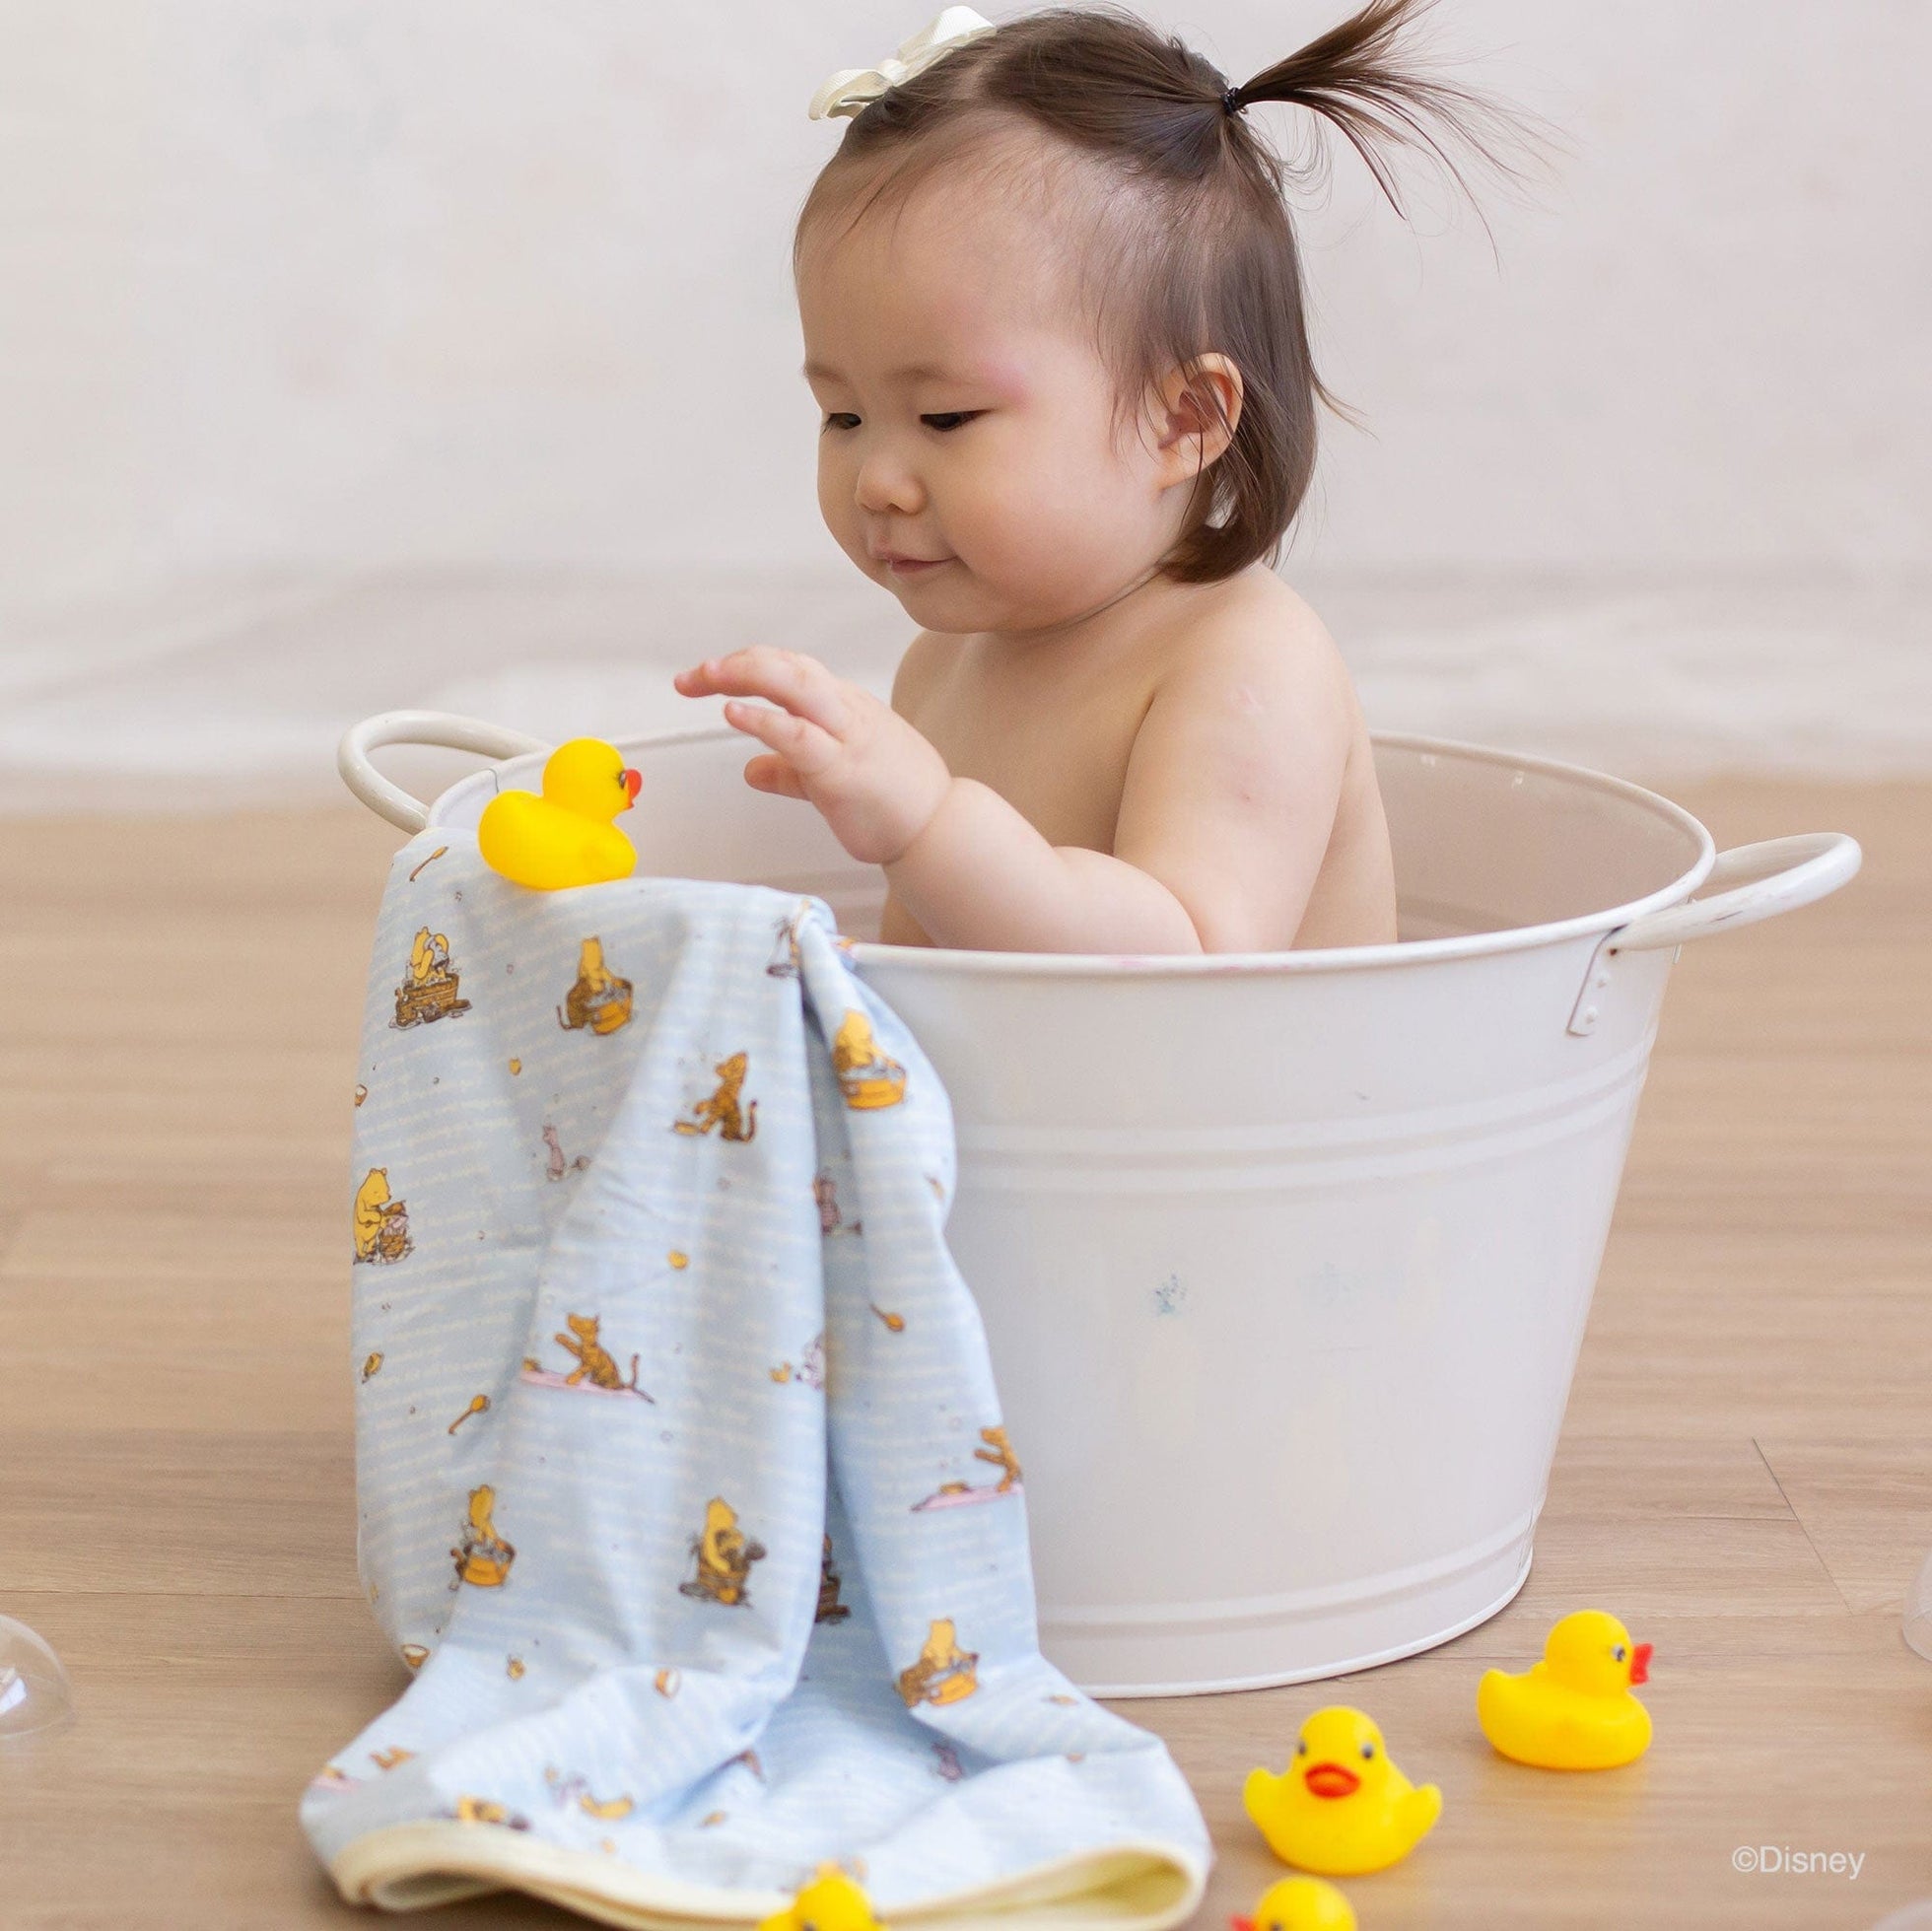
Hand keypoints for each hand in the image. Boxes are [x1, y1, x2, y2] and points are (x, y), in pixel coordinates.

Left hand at [674, 647, 951, 865]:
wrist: (940, 830)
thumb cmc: (895, 803)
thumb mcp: (832, 779)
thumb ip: (790, 772)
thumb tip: (751, 770)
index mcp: (844, 707)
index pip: (789, 669)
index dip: (745, 666)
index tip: (704, 678)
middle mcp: (845, 710)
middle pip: (787, 666)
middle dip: (737, 663)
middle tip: (692, 676)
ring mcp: (847, 736)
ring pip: (795, 685)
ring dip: (746, 675)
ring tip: (706, 677)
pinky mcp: (844, 770)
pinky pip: (800, 735)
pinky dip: (764, 720)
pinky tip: (735, 713)